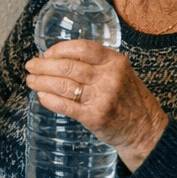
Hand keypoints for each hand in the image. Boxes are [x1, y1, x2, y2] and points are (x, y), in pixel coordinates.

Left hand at [23, 40, 167, 169]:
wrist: (145, 129)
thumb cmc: (129, 99)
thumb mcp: (121, 73)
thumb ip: (97, 64)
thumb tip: (58, 58)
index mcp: (115, 62)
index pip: (82, 48)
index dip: (59, 49)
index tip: (47, 53)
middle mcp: (109, 78)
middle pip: (67, 66)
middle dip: (43, 65)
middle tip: (30, 66)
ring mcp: (101, 98)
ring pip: (62, 85)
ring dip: (41, 82)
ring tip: (31, 80)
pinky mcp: (94, 117)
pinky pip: (64, 105)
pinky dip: (49, 100)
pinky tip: (41, 96)